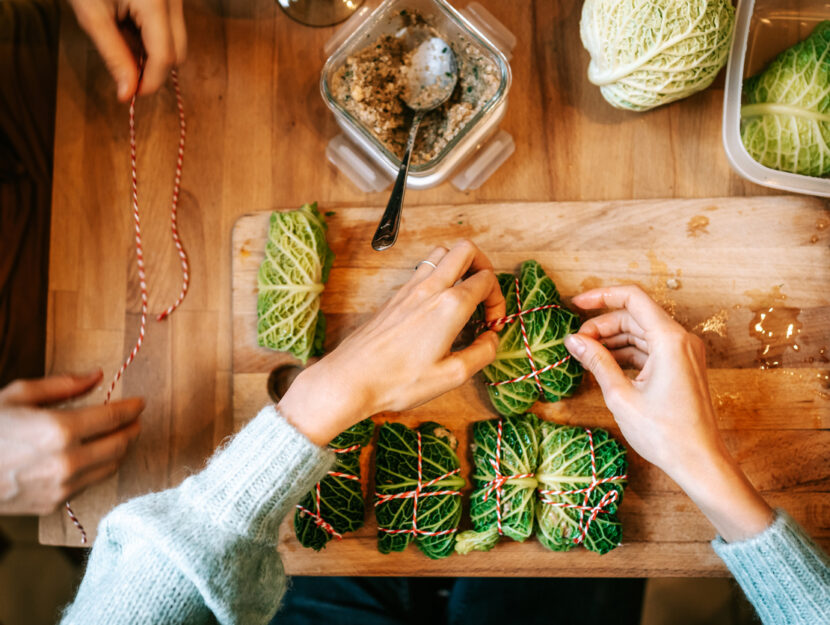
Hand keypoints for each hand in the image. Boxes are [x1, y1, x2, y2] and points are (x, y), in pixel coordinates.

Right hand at [0, 371, 143, 514]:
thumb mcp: (19, 395)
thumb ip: (63, 385)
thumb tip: (97, 375)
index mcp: (59, 430)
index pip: (113, 418)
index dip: (131, 408)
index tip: (140, 403)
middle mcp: (67, 461)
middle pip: (120, 444)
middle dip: (132, 429)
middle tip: (135, 419)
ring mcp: (62, 487)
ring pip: (111, 467)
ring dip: (121, 449)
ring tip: (121, 436)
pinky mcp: (55, 504)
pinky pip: (91, 483)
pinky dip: (100, 467)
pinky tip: (96, 455)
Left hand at [68, 0, 186, 100]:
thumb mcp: (93, 16)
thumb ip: (114, 56)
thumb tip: (128, 93)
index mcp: (155, 2)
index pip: (164, 56)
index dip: (149, 81)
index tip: (131, 94)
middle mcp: (173, 0)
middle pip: (178, 52)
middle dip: (155, 69)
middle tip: (126, 72)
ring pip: (177, 41)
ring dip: (153, 53)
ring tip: (122, 42)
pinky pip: (170, 27)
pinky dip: (151, 37)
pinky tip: (128, 28)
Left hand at [279, 240, 505, 445]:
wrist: (351, 378)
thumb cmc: (398, 381)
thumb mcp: (452, 376)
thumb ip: (482, 353)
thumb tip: (492, 338)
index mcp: (450, 305)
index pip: (487, 280)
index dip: (499, 300)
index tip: (492, 324)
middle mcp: (430, 288)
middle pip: (466, 249)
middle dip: (484, 266)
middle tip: (484, 294)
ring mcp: (410, 288)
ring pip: (442, 253)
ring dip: (459, 266)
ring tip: (463, 296)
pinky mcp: (396, 295)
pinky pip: (423, 270)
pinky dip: (439, 277)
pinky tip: (437, 307)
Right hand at [563, 285, 772, 541]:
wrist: (699, 462)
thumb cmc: (665, 433)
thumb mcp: (621, 396)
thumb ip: (596, 362)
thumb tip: (573, 341)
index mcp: (669, 340)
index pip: (632, 298)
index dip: (601, 296)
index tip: (576, 304)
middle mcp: (681, 340)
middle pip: (634, 316)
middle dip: (602, 325)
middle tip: (576, 344)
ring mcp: (684, 353)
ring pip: (641, 332)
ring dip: (613, 339)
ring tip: (586, 355)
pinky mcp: (682, 367)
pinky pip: (650, 349)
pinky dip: (627, 353)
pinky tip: (604, 365)